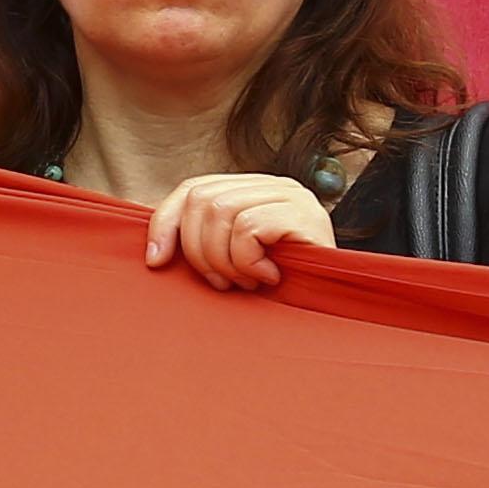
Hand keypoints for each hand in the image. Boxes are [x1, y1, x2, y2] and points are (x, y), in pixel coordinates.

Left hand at [147, 171, 338, 291]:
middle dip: (198, 250)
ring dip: (225, 260)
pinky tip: (268, 277)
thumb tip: (153, 252)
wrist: (334, 304)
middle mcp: (270, 184)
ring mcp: (289, 194)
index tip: (155, 260)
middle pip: (201, 200)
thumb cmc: (283, 287)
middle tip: (221, 282)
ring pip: (221, 212)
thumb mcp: (234, 262)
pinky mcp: (302, 212)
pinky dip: (248, 261)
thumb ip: (204, 243)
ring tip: (246, 281)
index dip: (165, 223)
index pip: (192, 189)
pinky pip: (248, 229)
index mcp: (250, 190)